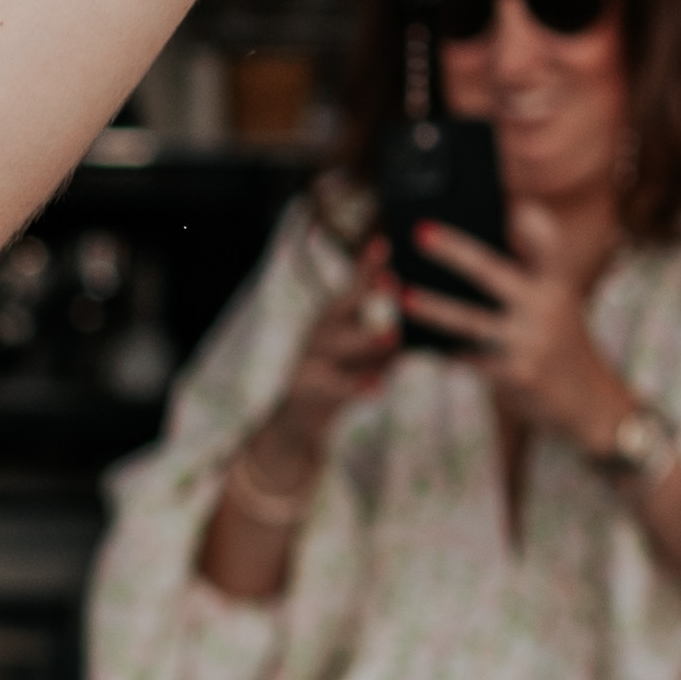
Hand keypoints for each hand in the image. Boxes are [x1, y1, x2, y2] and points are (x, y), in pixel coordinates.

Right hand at [250, 258, 407, 470]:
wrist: (285, 435)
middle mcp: (309, 341)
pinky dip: (355, 388)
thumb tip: (395, 329)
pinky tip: (378, 387)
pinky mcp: (302, 398)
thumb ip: (369, 347)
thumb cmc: (325, 393)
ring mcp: (302, 367)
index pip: (345, 292)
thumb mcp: (348, 364)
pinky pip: (334, 392)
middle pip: (336, 311)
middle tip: (389, 278)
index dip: (362, 269)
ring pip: (334, 349)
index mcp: (323, 328)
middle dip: (360, 293)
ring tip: (391, 337)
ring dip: (362, 342)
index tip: (382, 243)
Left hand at [386, 223, 639, 457]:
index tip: (506, 197)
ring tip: (400, 295)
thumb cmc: (561, 344)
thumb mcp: (557, 305)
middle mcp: (547, 307)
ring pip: (469, 320)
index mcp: (558, 283)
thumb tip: (495, 233)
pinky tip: (413, 342)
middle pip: (491, 271)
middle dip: (454, 250)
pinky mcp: (517, 375)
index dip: (530, 220)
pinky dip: (440, 351)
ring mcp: (531, 342)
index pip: (548, 242)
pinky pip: (466, 359)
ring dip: (431, 307)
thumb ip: (529, 275)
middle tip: (419, 231)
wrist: (591, 405)